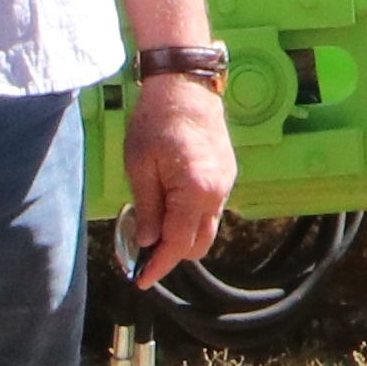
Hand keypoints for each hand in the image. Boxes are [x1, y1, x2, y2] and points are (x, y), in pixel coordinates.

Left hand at [118, 72, 236, 287]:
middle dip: (172, 254)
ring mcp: (226, 183)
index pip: (177, 243)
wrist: (186, 85)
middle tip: (143, 249)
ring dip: (182, 235)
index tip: (140, 280)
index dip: (158, 265)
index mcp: (195, 192)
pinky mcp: (227, 174)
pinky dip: (191, 217)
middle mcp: (217, 193)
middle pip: (198, 244)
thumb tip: (148, 243)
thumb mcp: (140, 166)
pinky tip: (169, 204)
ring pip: (207, 228)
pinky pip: (211, 209)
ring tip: (153, 224)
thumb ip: (148, 208)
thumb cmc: (156, 122)